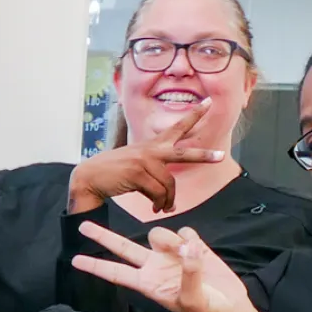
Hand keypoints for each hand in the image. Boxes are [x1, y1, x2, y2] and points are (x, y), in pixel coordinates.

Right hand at [66, 101, 223, 213]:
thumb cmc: (113, 174)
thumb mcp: (136, 166)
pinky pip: (158, 193)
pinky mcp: (138, 174)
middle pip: (184, 154)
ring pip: (169, 184)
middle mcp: (151, 150)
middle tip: (221, 156)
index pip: (177, 127)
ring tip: (164, 209)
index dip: (194, 115)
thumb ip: (154, 173)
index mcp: (152, 145)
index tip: (209, 102)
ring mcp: (145, 160)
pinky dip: (160, 204)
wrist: (90, 178)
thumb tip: (168, 195)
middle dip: (204, 156)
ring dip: (168, 201)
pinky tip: (157, 209)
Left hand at [70, 223, 247, 311]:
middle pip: (123, 248)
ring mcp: (171, 255)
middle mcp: (154, 266)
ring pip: (159, 232)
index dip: (96, 266)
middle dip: (103, 236)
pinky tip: (200, 251)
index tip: (74, 261)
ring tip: (190, 255)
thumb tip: (187, 247)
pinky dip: (192, 239)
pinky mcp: (190, 245)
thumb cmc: (206, 310)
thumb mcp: (193, 297)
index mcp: (147, 283)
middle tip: (82, 224)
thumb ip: (189, 271)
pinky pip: (185, 231)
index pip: (116, 273)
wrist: (228, 306)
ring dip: (171, 239)